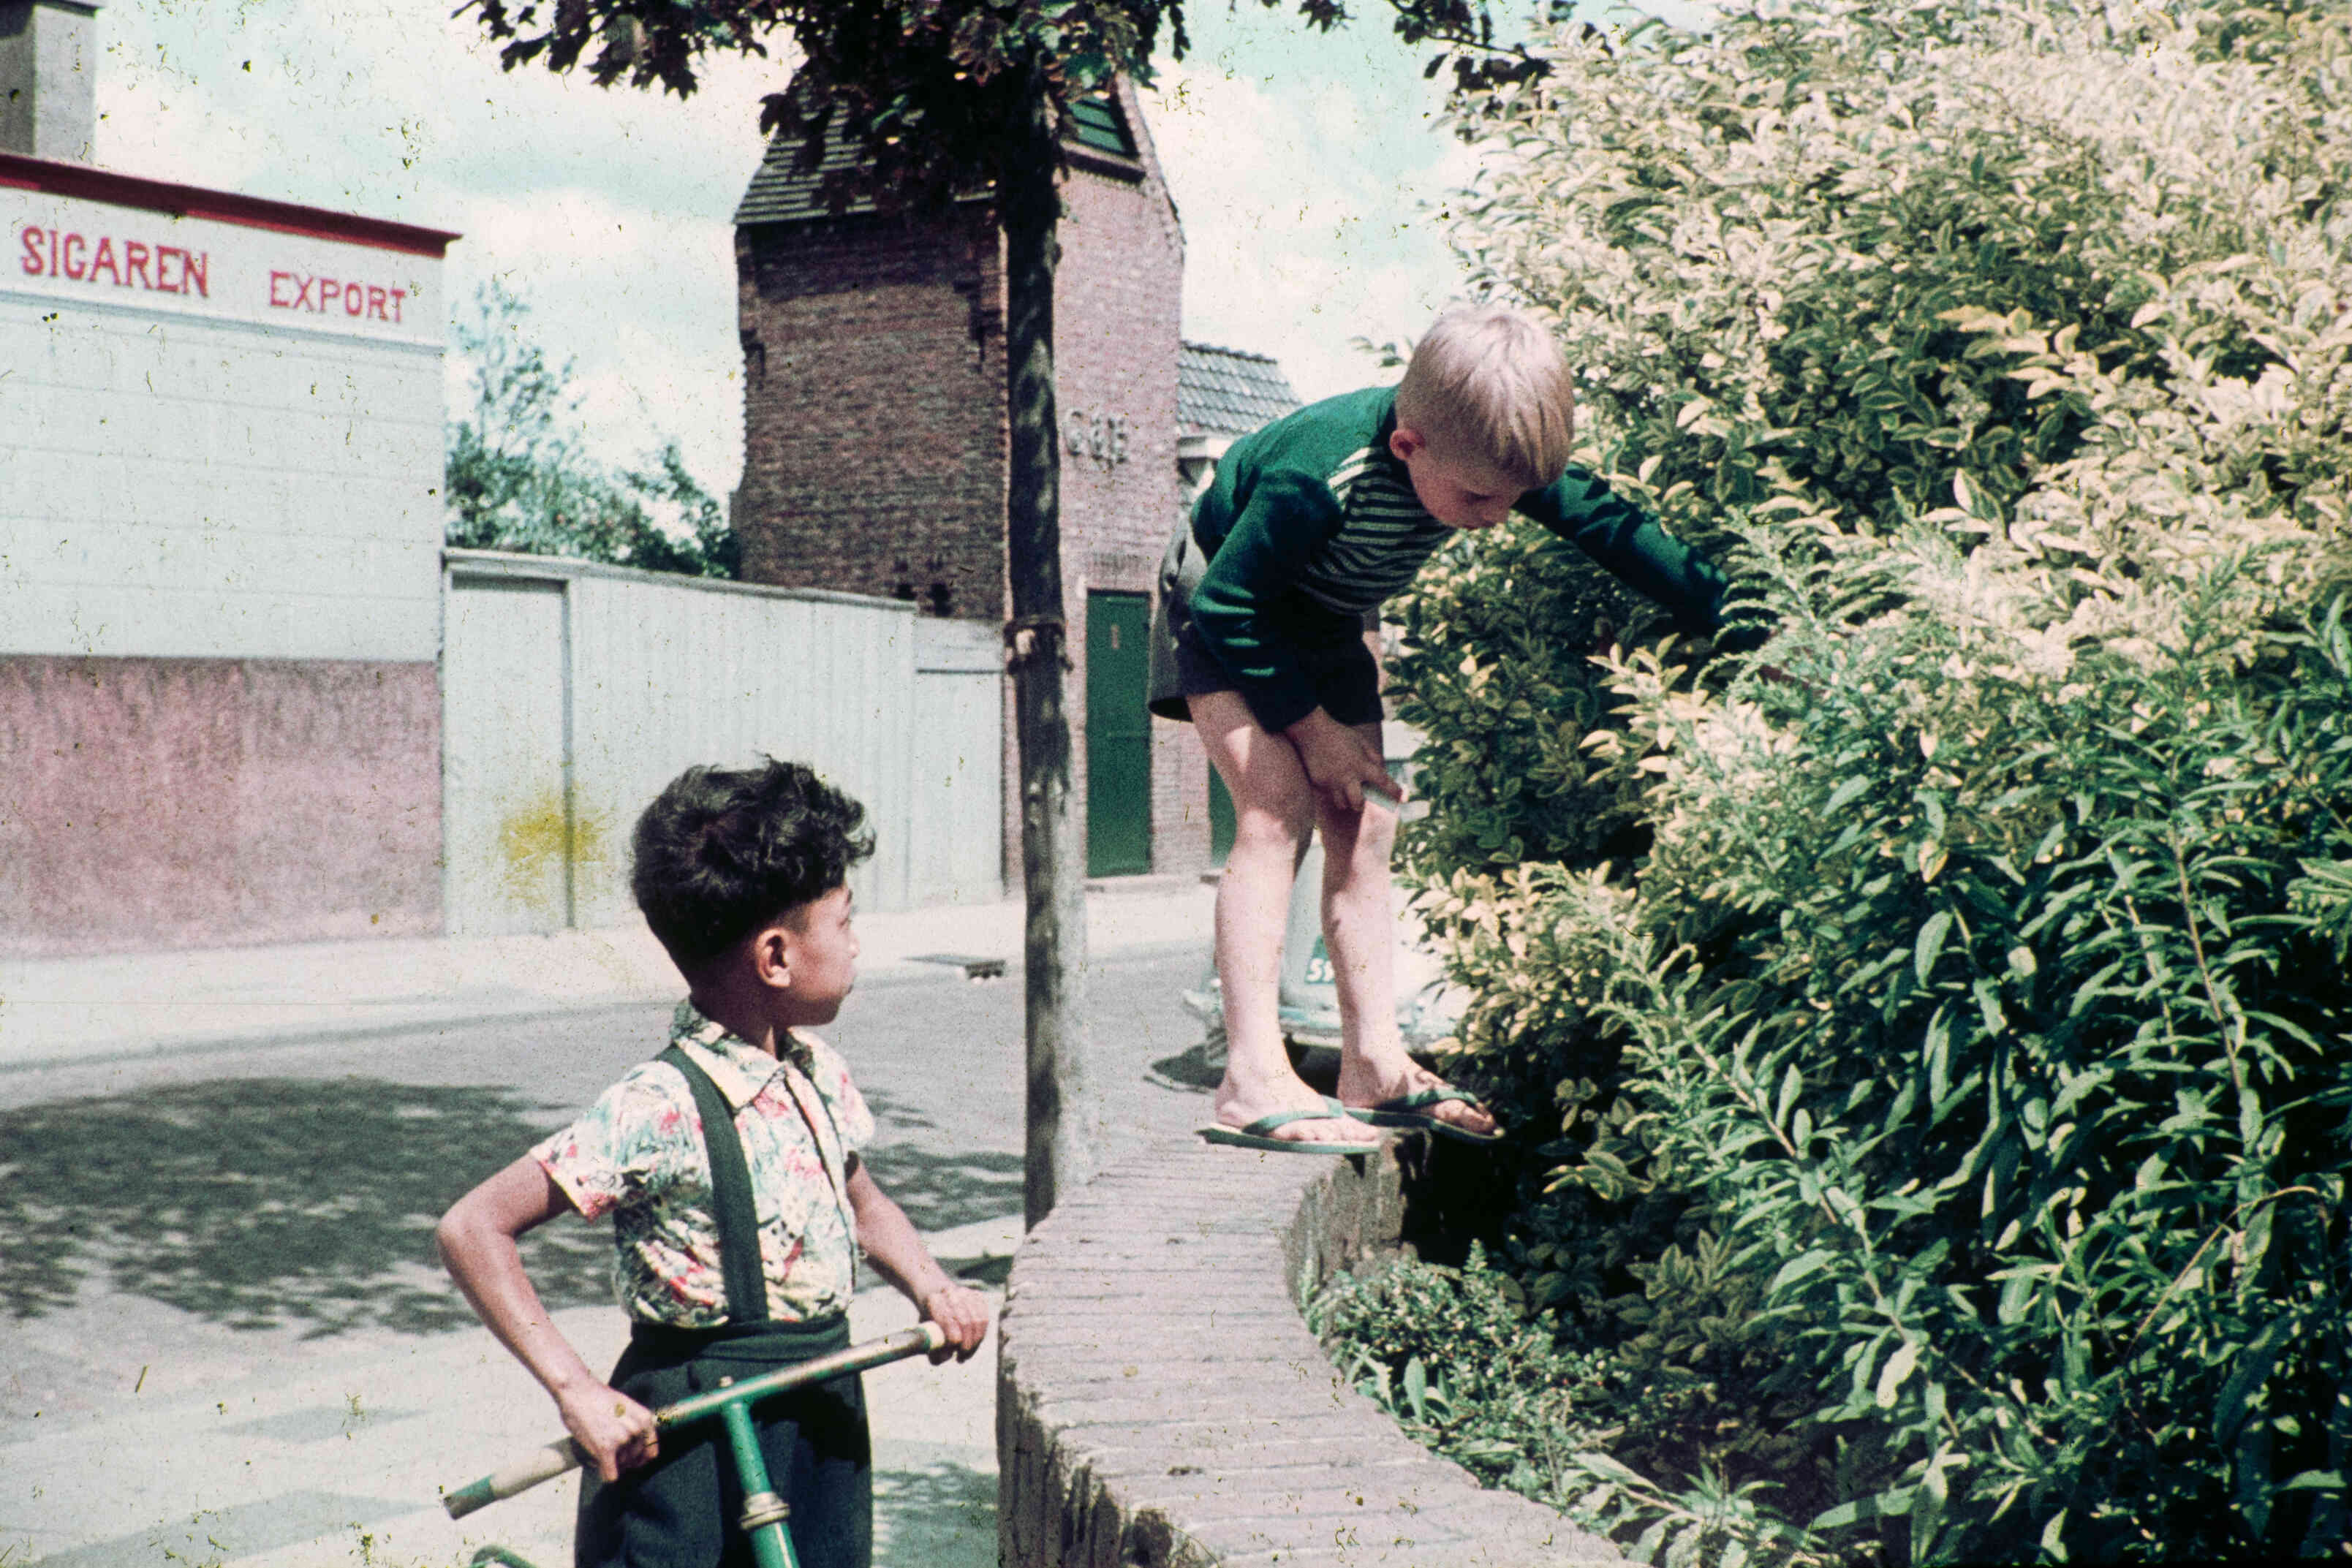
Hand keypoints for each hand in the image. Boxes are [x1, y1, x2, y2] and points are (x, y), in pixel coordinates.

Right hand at [556, 1381, 660, 1481]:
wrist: (577, 1390)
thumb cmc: (597, 1398)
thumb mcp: (626, 1407)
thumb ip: (634, 1425)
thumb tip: (636, 1447)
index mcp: (645, 1419)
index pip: (651, 1450)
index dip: (640, 1457)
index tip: (632, 1459)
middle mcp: (636, 1429)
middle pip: (634, 1460)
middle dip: (623, 1460)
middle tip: (609, 1452)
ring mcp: (622, 1439)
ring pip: (621, 1467)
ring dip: (611, 1464)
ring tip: (599, 1450)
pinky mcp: (605, 1449)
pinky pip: (610, 1475)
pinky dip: (605, 1475)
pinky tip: (599, 1466)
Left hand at [921, 1283, 991, 1362]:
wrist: (938, 1300)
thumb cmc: (931, 1324)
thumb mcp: (926, 1337)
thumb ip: (933, 1350)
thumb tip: (948, 1356)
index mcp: (934, 1301)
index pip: (947, 1319)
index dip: (952, 1337)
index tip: (953, 1352)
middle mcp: (950, 1293)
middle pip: (965, 1321)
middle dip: (966, 1344)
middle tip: (962, 1357)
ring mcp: (966, 1293)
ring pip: (978, 1321)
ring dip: (975, 1342)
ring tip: (967, 1354)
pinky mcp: (977, 1297)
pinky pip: (985, 1319)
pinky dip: (980, 1335)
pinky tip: (973, 1344)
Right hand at [1284, 710, 1401, 813]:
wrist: (1311, 731)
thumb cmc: (1339, 734)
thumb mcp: (1361, 741)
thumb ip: (1373, 756)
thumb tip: (1381, 769)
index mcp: (1361, 765)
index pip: (1382, 781)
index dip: (1394, 791)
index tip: (1402, 799)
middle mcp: (1347, 777)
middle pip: (1357, 803)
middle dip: (1360, 804)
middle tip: (1360, 798)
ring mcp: (1331, 782)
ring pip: (1341, 803)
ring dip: (1345, 800)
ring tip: (1344, 791)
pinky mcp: (1318, 783)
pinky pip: (1328, 794)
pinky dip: (1332, 790)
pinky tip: (1330, 778)